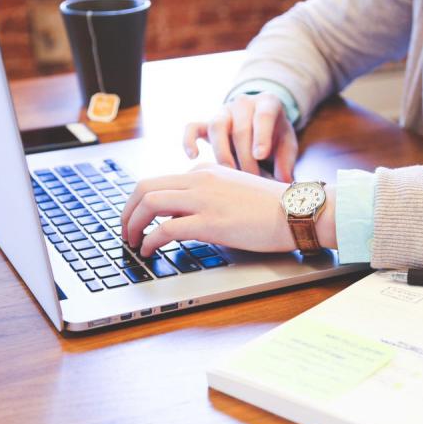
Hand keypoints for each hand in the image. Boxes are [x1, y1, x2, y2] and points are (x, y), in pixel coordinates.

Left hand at [121, 164, 336, 256]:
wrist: (297, 211)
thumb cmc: (273, 207)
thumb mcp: (235, 191)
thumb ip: (212, 195)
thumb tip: (189, 214)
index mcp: (206, 172)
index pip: (161, 182)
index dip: (142, 203)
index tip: (138, 219)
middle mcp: (200, 180)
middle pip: (145, 187)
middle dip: (127, 211)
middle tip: (125, 230)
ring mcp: (204, 200)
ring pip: (149, 203)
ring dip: (132, 224)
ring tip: (132, 242)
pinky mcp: (210, 222)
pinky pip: (165, 229)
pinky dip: (150, 241)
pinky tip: (149, 251)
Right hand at [183, 93, 297, 181]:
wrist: (260, 123)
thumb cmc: (275, 136)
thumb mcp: (287, 145)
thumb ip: (286, 162)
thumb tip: (284, 182)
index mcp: (268, 103)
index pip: (263, 116)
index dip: (261, 136)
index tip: (260, 155)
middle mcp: (243, 103)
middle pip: (240, 129)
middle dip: (245, 158)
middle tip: (252, 180)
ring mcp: (223, 112)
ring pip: (217, 127)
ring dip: (223, 154)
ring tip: (230, 175)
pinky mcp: (206, 123)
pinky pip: (192, 127)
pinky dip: (189, 140)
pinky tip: (193, 157)